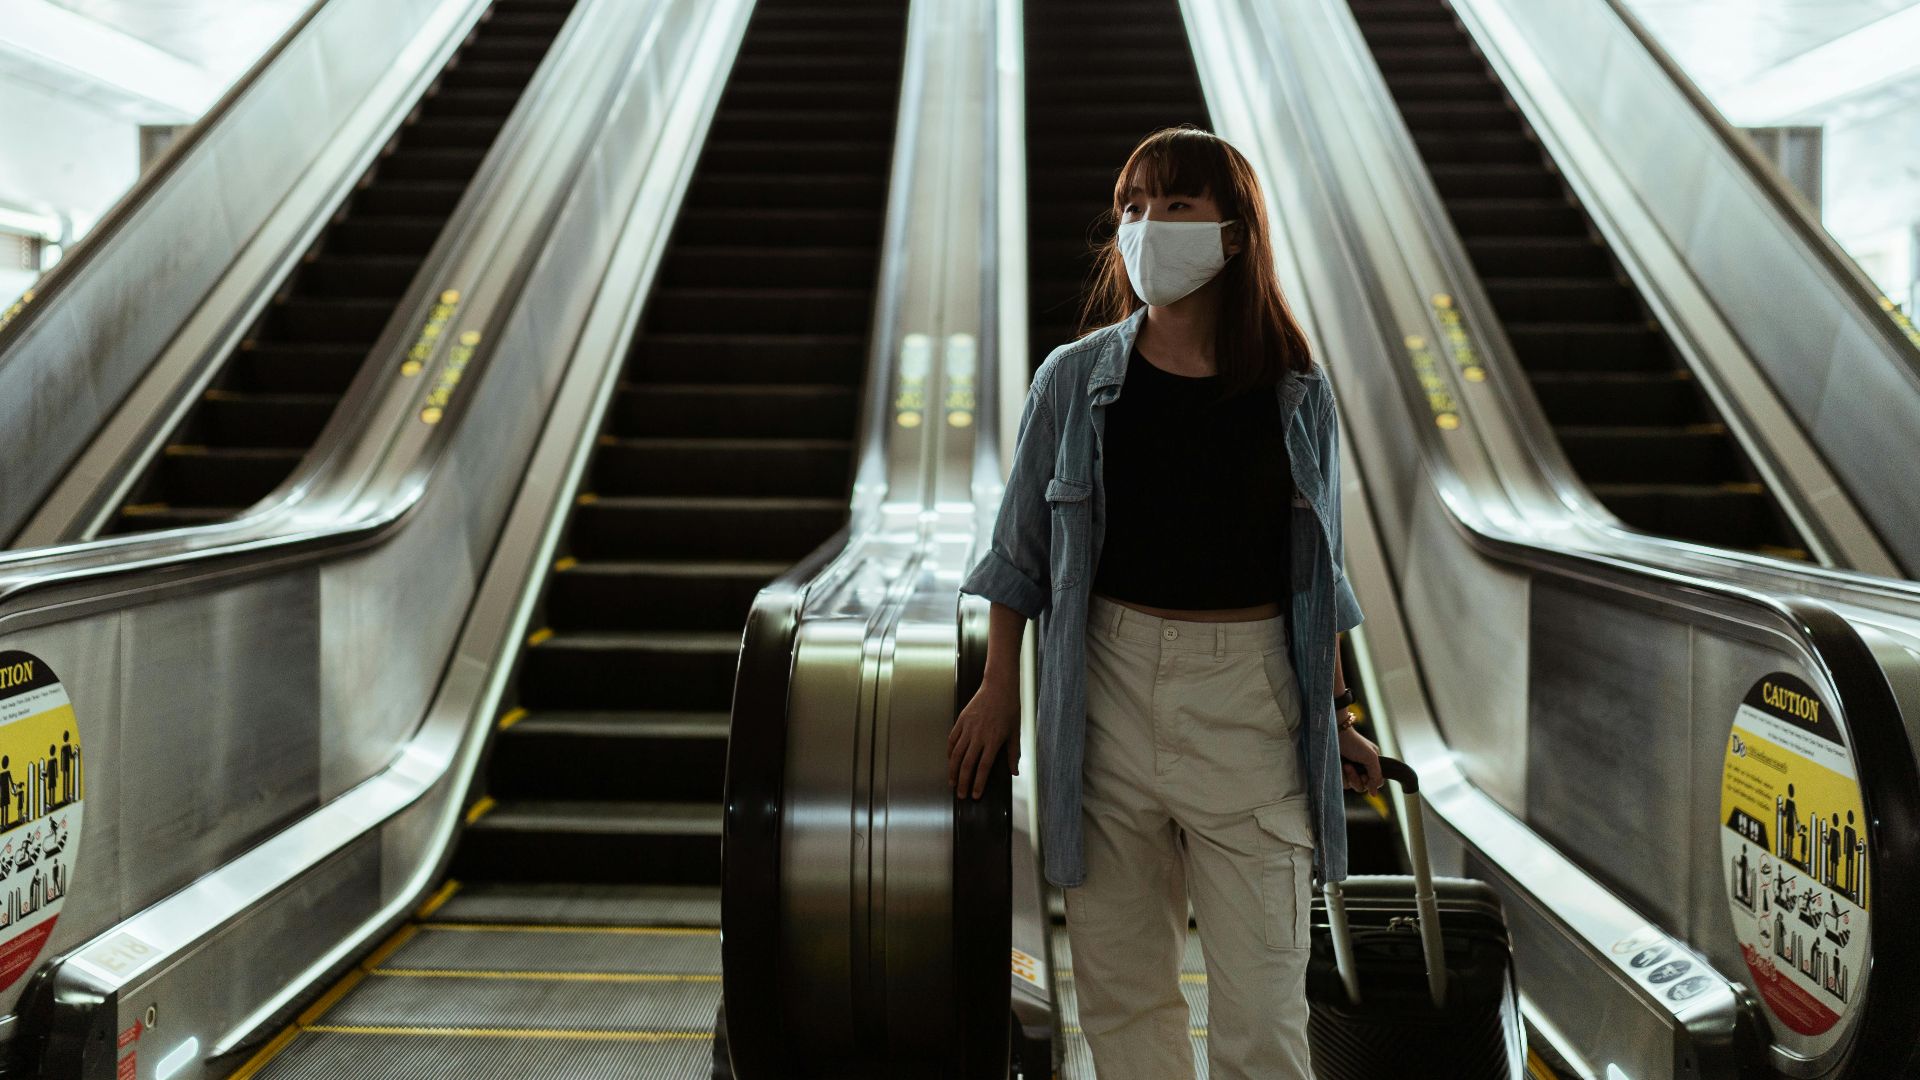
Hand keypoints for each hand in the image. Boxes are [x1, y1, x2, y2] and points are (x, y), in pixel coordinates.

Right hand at [948, 675, 1020, 799]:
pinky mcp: (961, 720)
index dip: (978, 783)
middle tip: (961, 795)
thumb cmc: (1009, 709)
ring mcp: (968, 728)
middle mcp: (979, 736)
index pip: (983, 767)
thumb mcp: (1015, 732)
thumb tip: (1014, 772)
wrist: (999, 686)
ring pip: (956, 754)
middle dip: (963, 782)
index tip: (975, 795)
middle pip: (967, 764)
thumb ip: (1013, 753)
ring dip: (953, 770)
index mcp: (994, 740)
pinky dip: (949, 752)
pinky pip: (952, 740)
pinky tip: (950, 761)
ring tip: (952, 782)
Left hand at [1338, 722, 1382, 794]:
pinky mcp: (1340, 772)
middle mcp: (1362, 768)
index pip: (1377, 781)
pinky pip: (1344, 784)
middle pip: (1364, 786)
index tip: (1365, 775)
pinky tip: (1340, 766)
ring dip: (1350, 776)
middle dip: (1357, 778)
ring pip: (1354, 786)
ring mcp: (1351, 771)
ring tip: (1345, 764)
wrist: (1335, 735)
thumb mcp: (1371, 757)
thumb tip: (1374, 794)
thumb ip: (1376, 775)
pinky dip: (1342, 776)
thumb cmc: (1354, 743)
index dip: (1371, 782)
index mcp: (1372, 762)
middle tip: (1351, 766)